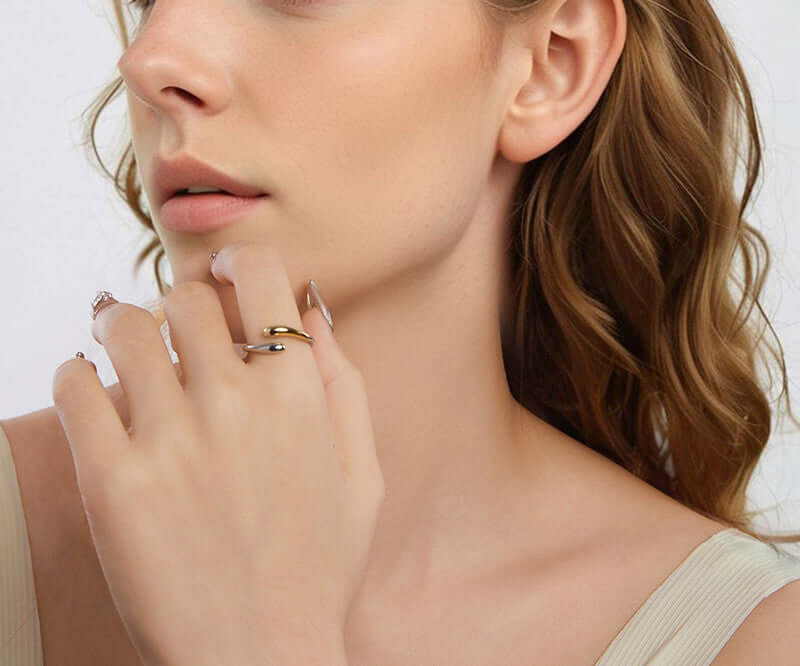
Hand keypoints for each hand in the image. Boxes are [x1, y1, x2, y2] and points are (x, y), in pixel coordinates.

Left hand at [52, 242, 384, 665]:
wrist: (262, 655)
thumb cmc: (321, 564)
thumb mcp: (363, 471)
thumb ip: (345, 381)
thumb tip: (315, 307)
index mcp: (300, 394)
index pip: (258, 275)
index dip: (235, 260)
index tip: (222, 270)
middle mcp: (235, 403)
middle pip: (182, 297)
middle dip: (177, 303)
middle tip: (170, 326)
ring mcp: (171, 440)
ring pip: (121, 326)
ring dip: (119, 325)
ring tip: (121, 345)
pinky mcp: (112, 481)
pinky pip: (74, 385)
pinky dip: (76, 374)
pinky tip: (92, 388)